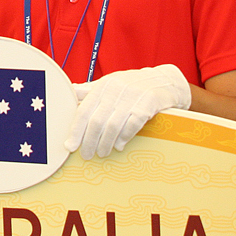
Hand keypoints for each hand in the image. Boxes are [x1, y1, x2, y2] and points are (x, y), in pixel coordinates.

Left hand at [65, 64, 190, 159]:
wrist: (165, 80)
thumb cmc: (132, 84)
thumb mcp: (110, 83)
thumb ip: (90, 90)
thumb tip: (70, 93)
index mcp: (102, 85)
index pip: (84, 110)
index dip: (76, 130)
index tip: (70, 146)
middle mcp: (115, 90)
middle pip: (97, 121)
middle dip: (89, 141)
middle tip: (86, 155)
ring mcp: (132, 97)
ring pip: (113, 125)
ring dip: (106, 143)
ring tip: (101, 153)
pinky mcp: (148, 104)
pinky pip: (133, 125)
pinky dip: (124, 137)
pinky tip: (119, 146)